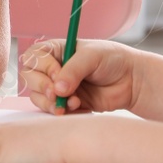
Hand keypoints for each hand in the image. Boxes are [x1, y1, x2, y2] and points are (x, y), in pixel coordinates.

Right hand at [20, 39, 138, 114]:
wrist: (133, 81)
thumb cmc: (112, 60)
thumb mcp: (92, 57)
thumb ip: (73, 71)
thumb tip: (57, 89)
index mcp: (55, 51)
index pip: (34, 58)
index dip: (43, 68)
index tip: (58, 74)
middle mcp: (52, 69)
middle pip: (30, 78)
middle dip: (43, 87)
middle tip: (58, 94)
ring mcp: (58, 87)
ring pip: (38, 97)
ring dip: (52, 103)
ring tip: (75, 102)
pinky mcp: (67, 104)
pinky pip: (54, 111)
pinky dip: (64, 112)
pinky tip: (81, 108)